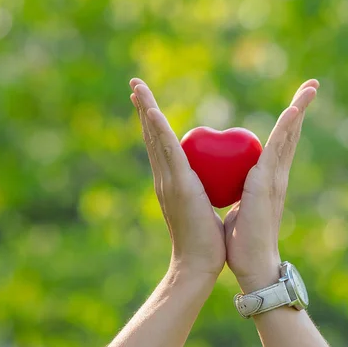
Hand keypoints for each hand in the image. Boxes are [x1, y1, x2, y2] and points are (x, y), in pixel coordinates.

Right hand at [129, 78, 225, 277]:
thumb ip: (203, 190)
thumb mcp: (203, 206)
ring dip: (146, 110)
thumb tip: (212, 179)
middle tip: (135, 84)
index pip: (161, 144)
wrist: (199, 263)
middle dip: (143, 108)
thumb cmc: (206, 238)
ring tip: (137, 87)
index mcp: (171, 181)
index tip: (147, 101)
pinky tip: (151, 111)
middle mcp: (163, 177)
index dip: (153, 122)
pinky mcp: (177, 185)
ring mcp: (167, 181)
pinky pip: (167, 152)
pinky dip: (158, 130)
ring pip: (155, 139)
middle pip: (151, 136)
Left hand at [224, 79, 318, 291]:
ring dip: (299, 110)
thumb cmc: (243, 241)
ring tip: (310, 89)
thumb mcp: (240, 208)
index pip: (280, 144)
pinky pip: (278, 150)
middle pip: (291, 134)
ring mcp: (276, 179)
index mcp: (269, 180)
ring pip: (289, 137)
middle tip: (311, 86)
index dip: (288, 124)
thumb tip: (228, 182)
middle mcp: (277, 175)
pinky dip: (287, 128)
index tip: (295, 104)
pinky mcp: (269, 183)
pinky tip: (294, 110)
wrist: (253, 265)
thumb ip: (240, 192)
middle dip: (301, 108)